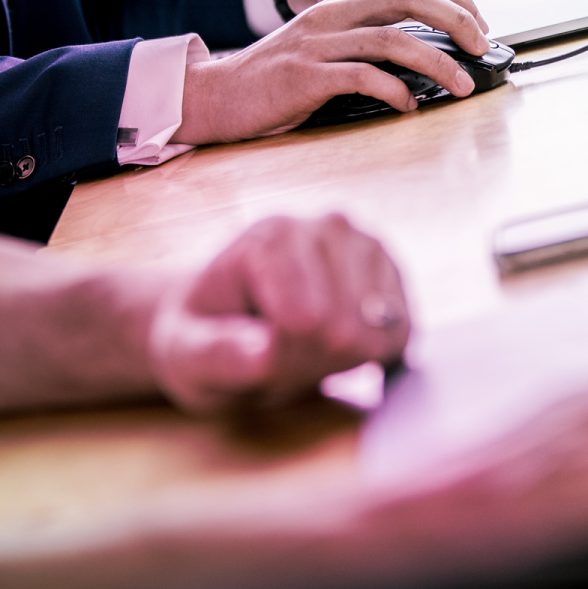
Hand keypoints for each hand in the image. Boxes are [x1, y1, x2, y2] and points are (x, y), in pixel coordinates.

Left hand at [149, 215, 409, 414]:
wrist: (228, 316)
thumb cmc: (201, 336)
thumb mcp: (186, 356)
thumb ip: (218, 354)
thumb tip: (265, 351)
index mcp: (271, 236)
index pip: (307, 324)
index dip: (283, 361)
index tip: (253, 353)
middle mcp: (327, 225)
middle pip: (346, 332)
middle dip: (313, 363)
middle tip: (277, 354)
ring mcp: (366, 242)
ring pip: (380, 334)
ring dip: (343, 361)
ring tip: (304, 345)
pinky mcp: (391, 267)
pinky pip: (402, 333)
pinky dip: (373, 354)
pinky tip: (337, 344)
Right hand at [176, 0, 490, 144]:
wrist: (217, 96)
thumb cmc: (278, 79)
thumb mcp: (327, 48)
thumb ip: (368, 43)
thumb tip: (427, 57)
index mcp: (342, 2)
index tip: (479, 24)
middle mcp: (333, 14)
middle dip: (455, 19)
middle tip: (482, 45)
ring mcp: (318, 44)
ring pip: (392, 40)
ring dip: (436, 63)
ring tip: (461, 85)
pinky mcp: (306, 76)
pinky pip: (361, 77)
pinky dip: (394, 91)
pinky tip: (408, 105)